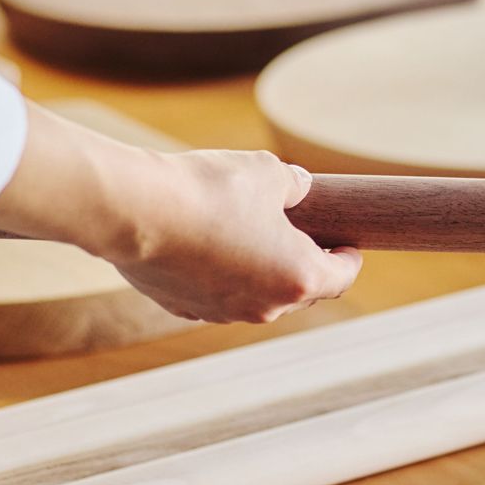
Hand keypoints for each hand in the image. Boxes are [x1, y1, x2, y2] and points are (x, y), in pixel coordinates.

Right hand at [100, 149, 362, 324]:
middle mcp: (265, 306)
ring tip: (252, 233)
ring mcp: (222, 312)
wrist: (136, 210)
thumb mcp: (267, 172)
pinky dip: (222, 274)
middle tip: (303, 233)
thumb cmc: (210, 190)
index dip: (348, 257)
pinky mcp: (185, 308)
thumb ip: (293, 184)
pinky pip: (217, 294)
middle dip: (305, 263)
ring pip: (257, 296)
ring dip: (262, 270)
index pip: (341, 277)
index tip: (346, 241)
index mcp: (298, 276)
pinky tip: (209, 243)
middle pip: (301, 290)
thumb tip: (298, 186)